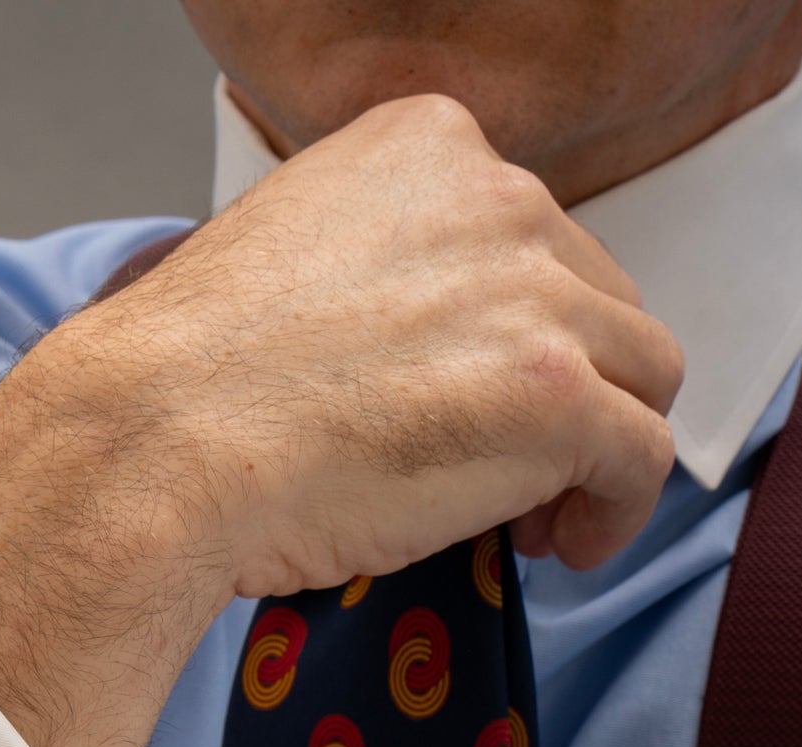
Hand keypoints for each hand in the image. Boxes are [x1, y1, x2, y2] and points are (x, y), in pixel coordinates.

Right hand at [0, 93, 683, 746]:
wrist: (157, 445)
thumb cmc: (184, 382)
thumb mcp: (282, 258)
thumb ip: (370, 271)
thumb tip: (408, 352)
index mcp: (424, 146)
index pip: (526, 233)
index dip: (517, 326)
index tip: (479, 390)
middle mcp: (499, 196)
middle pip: (598, 297)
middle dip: (566, 386)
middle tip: (509, 472)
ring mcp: (535, 295)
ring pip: (641, 371)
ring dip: (599, 447)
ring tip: (537, 520)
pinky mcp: (555, 397)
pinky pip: (644, 455)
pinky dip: (619, 509)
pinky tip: (566, 545)